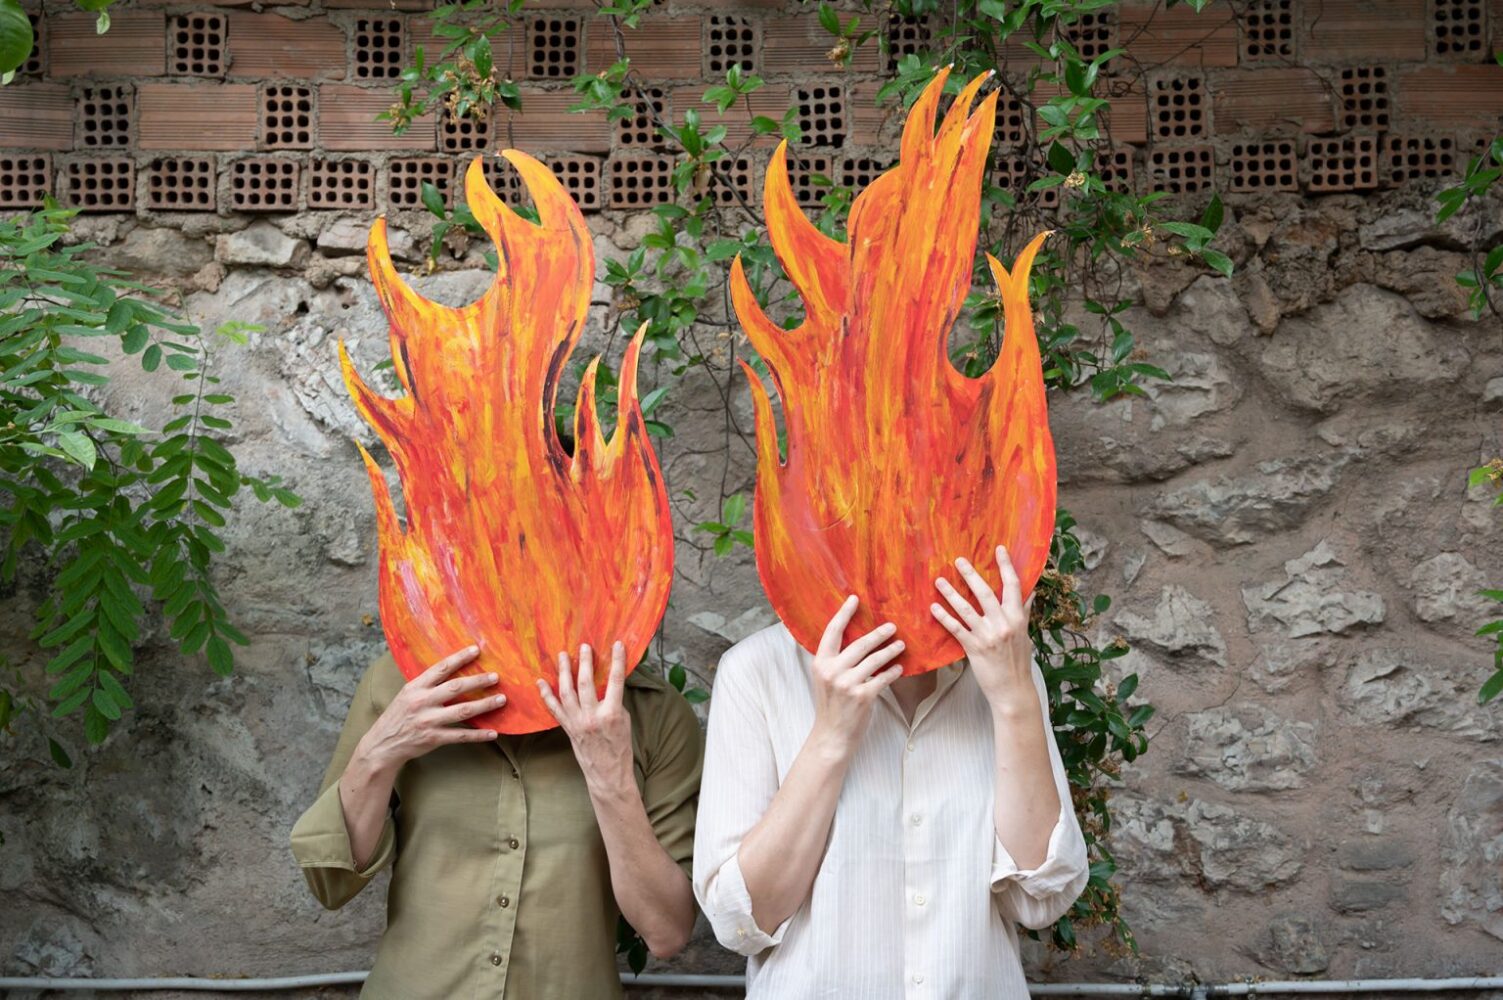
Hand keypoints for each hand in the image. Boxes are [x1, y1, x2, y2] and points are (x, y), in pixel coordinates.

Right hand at [355, 645, 504, 771]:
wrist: (382, 744)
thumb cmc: (399, 716)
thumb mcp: (407, 694)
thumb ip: (427, 684)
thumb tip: (452, 668)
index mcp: (415, 687)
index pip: (441, 668)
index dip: (459, 658)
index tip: (476, 650)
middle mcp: (422, 702)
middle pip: (455, 688)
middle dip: (478, 681)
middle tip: (496, 677)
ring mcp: (428, 721)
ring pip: (462, 711)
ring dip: (485, 705)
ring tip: (501, 699)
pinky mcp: (433, 738)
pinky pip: (460, 735)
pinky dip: (478, 735)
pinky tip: (493, 733)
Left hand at [538, 642, 633, 796]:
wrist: (608, 773)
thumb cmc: (620, 747)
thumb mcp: (624, 720)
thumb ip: (614, 701)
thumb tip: (608, 683)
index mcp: (612, 713)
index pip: (616, 681)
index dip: (617, 661)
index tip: (618, 644)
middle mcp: (592, 716)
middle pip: (586, 683)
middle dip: (584, 662)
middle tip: (584, 647)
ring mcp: (577, 722)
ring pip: (567, 692)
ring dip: (564, 672)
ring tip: (562, 656)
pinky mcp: (567, 728)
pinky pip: (554, 708)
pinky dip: (546, 695)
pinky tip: (540, 682)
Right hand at [808, 595, 905, 756]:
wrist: (832, 736)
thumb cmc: (831, 706)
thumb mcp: (825, 679)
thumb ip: (836, 660)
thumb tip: (856, 640)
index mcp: (820, 663)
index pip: (832, 631)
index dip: (844, 613)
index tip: (854, 599)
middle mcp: (832, 671)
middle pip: (859, 644)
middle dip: (878, 634)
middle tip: (892, 626)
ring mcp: (847, 684)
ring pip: (875, 660)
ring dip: (890, 651)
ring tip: (901, 645)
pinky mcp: (862, 696)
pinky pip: (883, 678)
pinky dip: (893, 672)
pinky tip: (900, 668)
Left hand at [931, 545, 1036, 713]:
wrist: (1013, 690)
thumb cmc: (1018, 661)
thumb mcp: (1025, 634)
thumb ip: (1024, 612)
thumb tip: (1030, 591)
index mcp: (1018, 618)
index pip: (1013, 586)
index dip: (1006, 566)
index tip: (999, 548)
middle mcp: (1004, 624)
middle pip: (985, 593)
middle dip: (971, 575)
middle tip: (958, 560)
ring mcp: (988, 636)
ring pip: (967, 609)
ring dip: (951, 593)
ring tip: (938, 581)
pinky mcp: (974, 649)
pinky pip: (956, 629)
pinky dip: (944, 618)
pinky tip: (933, 608)